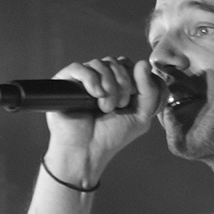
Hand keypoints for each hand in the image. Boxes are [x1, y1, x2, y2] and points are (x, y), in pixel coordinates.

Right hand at [44, 56, 158, 183]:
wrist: (87, 152)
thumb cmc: (111, 137)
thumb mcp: (141, 116)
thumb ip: (149, 91)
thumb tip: (144, 63)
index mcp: (116, 85)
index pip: (127, 64)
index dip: (134, 77)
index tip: (132, 98)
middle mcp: (99, 80)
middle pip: (115, 62)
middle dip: (122, 83)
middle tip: (118, 106)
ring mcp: (81, 81)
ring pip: (99, 63)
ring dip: (108, 86)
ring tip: (104, 108)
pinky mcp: (64, 83)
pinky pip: (78, 68)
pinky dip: (90, 79)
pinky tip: (94, 95)